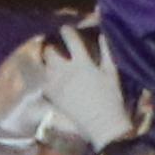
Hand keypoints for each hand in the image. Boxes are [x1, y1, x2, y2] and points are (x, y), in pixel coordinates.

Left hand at [30, 31, 131, 150]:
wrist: (103, 125)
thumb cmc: (112, 98)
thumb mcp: (112, 72)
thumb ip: (106, 52)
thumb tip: (102, 35)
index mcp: (83, 64)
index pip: (70, 39)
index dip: (67, 31)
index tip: (66, 29)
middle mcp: (66, 72)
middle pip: (50, 52)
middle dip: (50, 45)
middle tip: (53, 44)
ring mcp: (57, 85)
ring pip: (43, 66)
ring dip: (45, 60)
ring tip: (48, 58)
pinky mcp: (53, 97)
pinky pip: (42, 82)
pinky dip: (43, 76)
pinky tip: (48, 75)